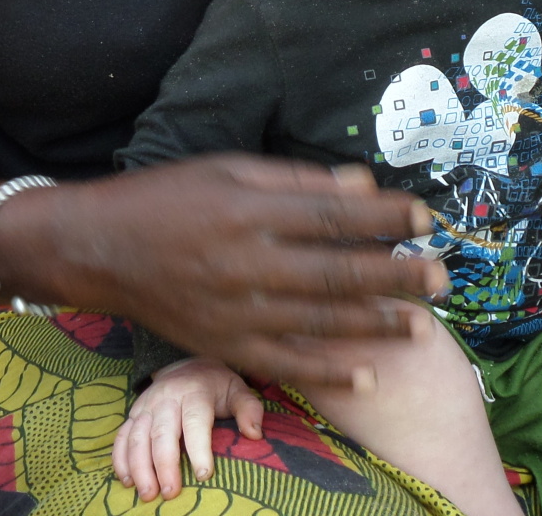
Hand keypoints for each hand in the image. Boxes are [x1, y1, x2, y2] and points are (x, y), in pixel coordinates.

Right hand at [0, 156, 447, 390]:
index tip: (425, 219)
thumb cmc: (169, 196)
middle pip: (335, 273)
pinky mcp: (223, 343)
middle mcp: (246, 262)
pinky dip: (327, 371)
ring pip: (318, 323)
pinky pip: (283, 363)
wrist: (99, 248)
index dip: (384, 219)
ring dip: (374, 325)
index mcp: (249, 211)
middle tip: (441, 278)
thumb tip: (361, 184)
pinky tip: (367, 373)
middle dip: (395, 277)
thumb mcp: (228, 169)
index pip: (333, 215)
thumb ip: (296, 180)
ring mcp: (235, 310)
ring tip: (420, 324)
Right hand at [112, 358, 265, 500]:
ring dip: (139, 467)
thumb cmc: (214, 385)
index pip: (195, 421)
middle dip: (164, 464)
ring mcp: (146, 406)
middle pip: (162, 432)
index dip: (199, 448)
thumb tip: (254, 434)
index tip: (204, 474)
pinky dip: (120, 459)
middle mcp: (166, 397)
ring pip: (137, 436)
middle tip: (170, 493)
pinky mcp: (133, 414)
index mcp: (194, 392)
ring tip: (147, 494)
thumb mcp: (236, 389)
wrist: (185, 365)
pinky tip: (127, 481)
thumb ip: (249, 408)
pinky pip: (121, 436)